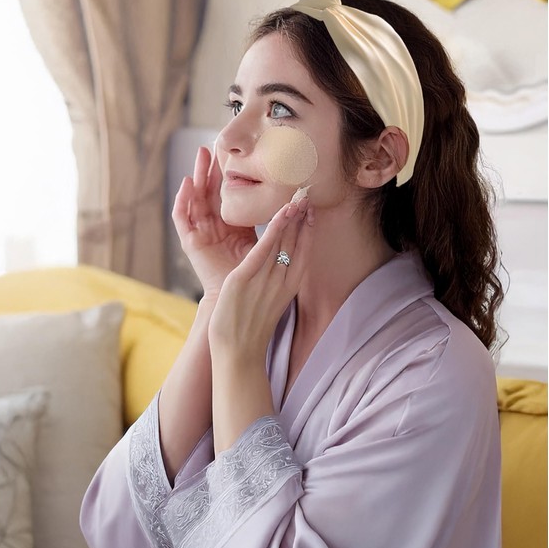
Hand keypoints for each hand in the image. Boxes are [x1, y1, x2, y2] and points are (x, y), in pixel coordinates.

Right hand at [172, 146, 257, 299]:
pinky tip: (187, 182)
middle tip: (214, 145)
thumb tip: (293, 203)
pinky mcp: (190, 242)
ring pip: (195, 198)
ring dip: (196, 175)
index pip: (227, 193)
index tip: (235, 152)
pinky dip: (182, 199)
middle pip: (210, 191)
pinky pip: (181, 217)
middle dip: (211, 168)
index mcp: (231, 225)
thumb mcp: (264, 242)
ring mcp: (200, 233)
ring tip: (200, 155)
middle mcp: (213, 226)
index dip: (229, 173)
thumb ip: (272, 223)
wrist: (240, 301)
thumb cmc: (254, 275)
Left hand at [208, 196, 314, 358]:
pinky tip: (279, 215)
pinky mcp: (244, 280)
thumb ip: (274, 282)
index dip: (308, 229)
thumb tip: (276, 267)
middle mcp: (281, 282)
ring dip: (290, 218)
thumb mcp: (268, 302)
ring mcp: (264, 281)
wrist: (238, 353)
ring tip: (296, 198)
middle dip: (302, 218)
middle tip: (306, 194)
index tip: (310, 210)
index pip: (303, 252)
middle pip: (296, 243)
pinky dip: (272, 230)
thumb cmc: (250, 329)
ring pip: (282, 243)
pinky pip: (261, 250)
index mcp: (288, 287)